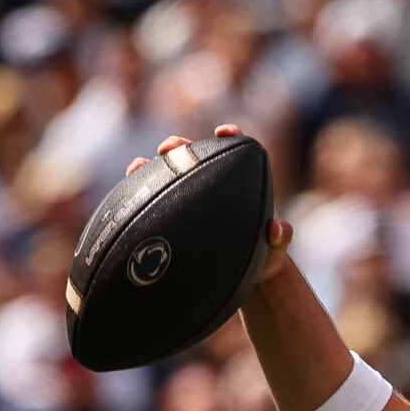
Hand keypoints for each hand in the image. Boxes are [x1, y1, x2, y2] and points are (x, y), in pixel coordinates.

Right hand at [126, 124, 293, 288]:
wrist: (243, 278)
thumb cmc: (263, 259)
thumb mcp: (275, 253)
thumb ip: (281, 239)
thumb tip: (277, 228)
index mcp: (239, 183)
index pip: (235, 150)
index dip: (230, 136)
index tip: (224, 132)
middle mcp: (209, 183)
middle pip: (191, 156)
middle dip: (179, 146)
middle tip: (172, 148)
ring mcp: (186, 197)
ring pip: (165, 174)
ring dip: (151, 166)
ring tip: (140, 167)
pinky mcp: (168, 214)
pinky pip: (150, 200)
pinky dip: (138, 192)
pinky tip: (128, 194)